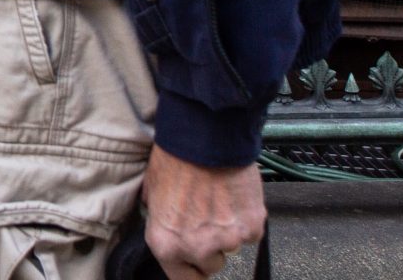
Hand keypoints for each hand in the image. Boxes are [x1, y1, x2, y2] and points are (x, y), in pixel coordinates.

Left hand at [143, 145, 264, 277]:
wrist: (205, 137)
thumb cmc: (175, 159)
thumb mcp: (151, 192)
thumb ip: (159, 219)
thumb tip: (165, 224)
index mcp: (166, 243)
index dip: (190, 270)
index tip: (194, 265)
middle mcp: (196, 248)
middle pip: (210, 264)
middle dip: (210, 246)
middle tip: (206, 217)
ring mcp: (227, 241)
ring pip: (231, 248)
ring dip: (227, 230)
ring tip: (218, 200)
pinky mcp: (251, 228)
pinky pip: (250, 233)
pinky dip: (245, 218)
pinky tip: (233, 196)